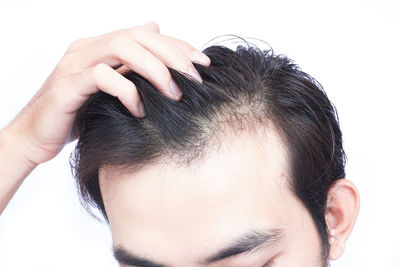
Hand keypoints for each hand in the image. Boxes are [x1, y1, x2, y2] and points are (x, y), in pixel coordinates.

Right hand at [3, 21, 210, 165]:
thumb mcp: (110, 91)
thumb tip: (156, 36)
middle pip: (137, 35)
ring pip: (121, 47)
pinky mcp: (67, 86)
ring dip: (154, 70)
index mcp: (101, 47)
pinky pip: (101, 77)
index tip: (202, 64)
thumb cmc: (77, 114)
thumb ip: (131, 68)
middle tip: (194, 79)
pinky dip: (127, 91)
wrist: (37, 136)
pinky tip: (139, 110)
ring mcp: (76, 64)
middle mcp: (88, 48)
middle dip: (171, 54)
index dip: (177, 45)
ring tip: (173, 95)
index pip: (146, 34)